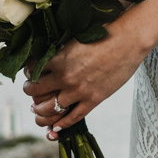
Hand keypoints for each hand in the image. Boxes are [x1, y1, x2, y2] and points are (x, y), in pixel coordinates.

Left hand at [22, 13, 146, 138]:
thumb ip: (62, 50)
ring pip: (50, 109)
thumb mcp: (76, 38)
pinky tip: (55, 125)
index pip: (32, 71)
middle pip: (35, 92)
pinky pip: (72, 118)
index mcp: (59, 58)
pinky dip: (61, 124)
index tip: (29, 73)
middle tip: (30, 91)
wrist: (129, 40)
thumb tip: (50, 56)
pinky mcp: (93, 100)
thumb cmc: (105, 32)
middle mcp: (65, 77)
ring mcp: (79, 91)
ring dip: (40, 110)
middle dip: (30, 92)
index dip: (28, 72)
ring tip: (38, 108)